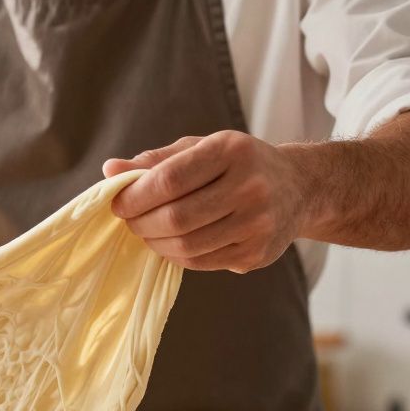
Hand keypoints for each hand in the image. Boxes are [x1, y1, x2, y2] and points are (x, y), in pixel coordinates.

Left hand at [102, 131, 309, 273]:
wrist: (299, 188)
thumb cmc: (236, 164)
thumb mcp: (201, 148)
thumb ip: (155, 160)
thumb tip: (109, 170)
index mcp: (232, 151)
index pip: (169, 179)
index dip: (135, 196)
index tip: (118, 203)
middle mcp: (251, 187)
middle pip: (176, 217)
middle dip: (141, 222)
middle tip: (129, 220)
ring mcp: (258, 224)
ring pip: (186, 245)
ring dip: (154, 242)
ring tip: (147, 231)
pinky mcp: (257, 254)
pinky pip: (200, 262)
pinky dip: (175, 255)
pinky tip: (170, 243)